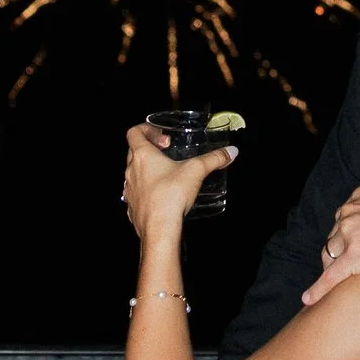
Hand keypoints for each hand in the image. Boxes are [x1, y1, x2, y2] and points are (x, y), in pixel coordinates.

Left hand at [122, 120, 234, 244]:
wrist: (159, 229)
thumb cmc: (171, 196)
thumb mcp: (196, 171)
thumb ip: (214, 159)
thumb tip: (230, 151)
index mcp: (142, 156)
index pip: (134, 133)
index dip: (147, 130)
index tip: (163, 137)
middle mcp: (131, 171)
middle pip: (134, 152)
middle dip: (150, 149)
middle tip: (167, 153)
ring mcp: (129, 190)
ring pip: (133, 173)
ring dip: (146, 170)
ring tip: (166, 174)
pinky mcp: (133, 207)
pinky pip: (136, 193)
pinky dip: (146, 190)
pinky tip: (162, 195)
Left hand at [300, 185, 359, 304]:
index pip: (343, 218)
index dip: (345, 236)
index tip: (348, 247)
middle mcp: (351, 212)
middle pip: (334, 237)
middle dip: (338, 251)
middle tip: (344, 267)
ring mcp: (351, 234)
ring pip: (330, 254)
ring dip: (333, 267)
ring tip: (335, 282)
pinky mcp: (355, 257)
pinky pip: (331, 275)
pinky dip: (318, 288)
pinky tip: (308, 299)